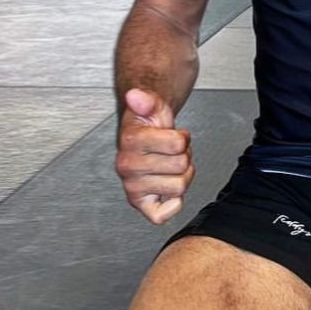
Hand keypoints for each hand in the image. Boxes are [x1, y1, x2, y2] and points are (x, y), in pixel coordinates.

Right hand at [115, 88, 193, 223]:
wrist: (144, 137)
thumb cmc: (150, 125)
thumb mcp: (152, 106)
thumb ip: (146, 99)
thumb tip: (136, 95)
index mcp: (130, 143)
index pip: (177, 144)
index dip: (182, 138)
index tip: (173, 135)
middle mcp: (127, 167)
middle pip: (181, 166)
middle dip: (183, 156)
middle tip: (171, 152)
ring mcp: (133, 187)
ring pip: (179, 187)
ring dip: (182, 175)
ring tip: (170, 165)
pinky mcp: (140, 204)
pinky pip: (162, 214)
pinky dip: (173, 203)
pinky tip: (168, 185)